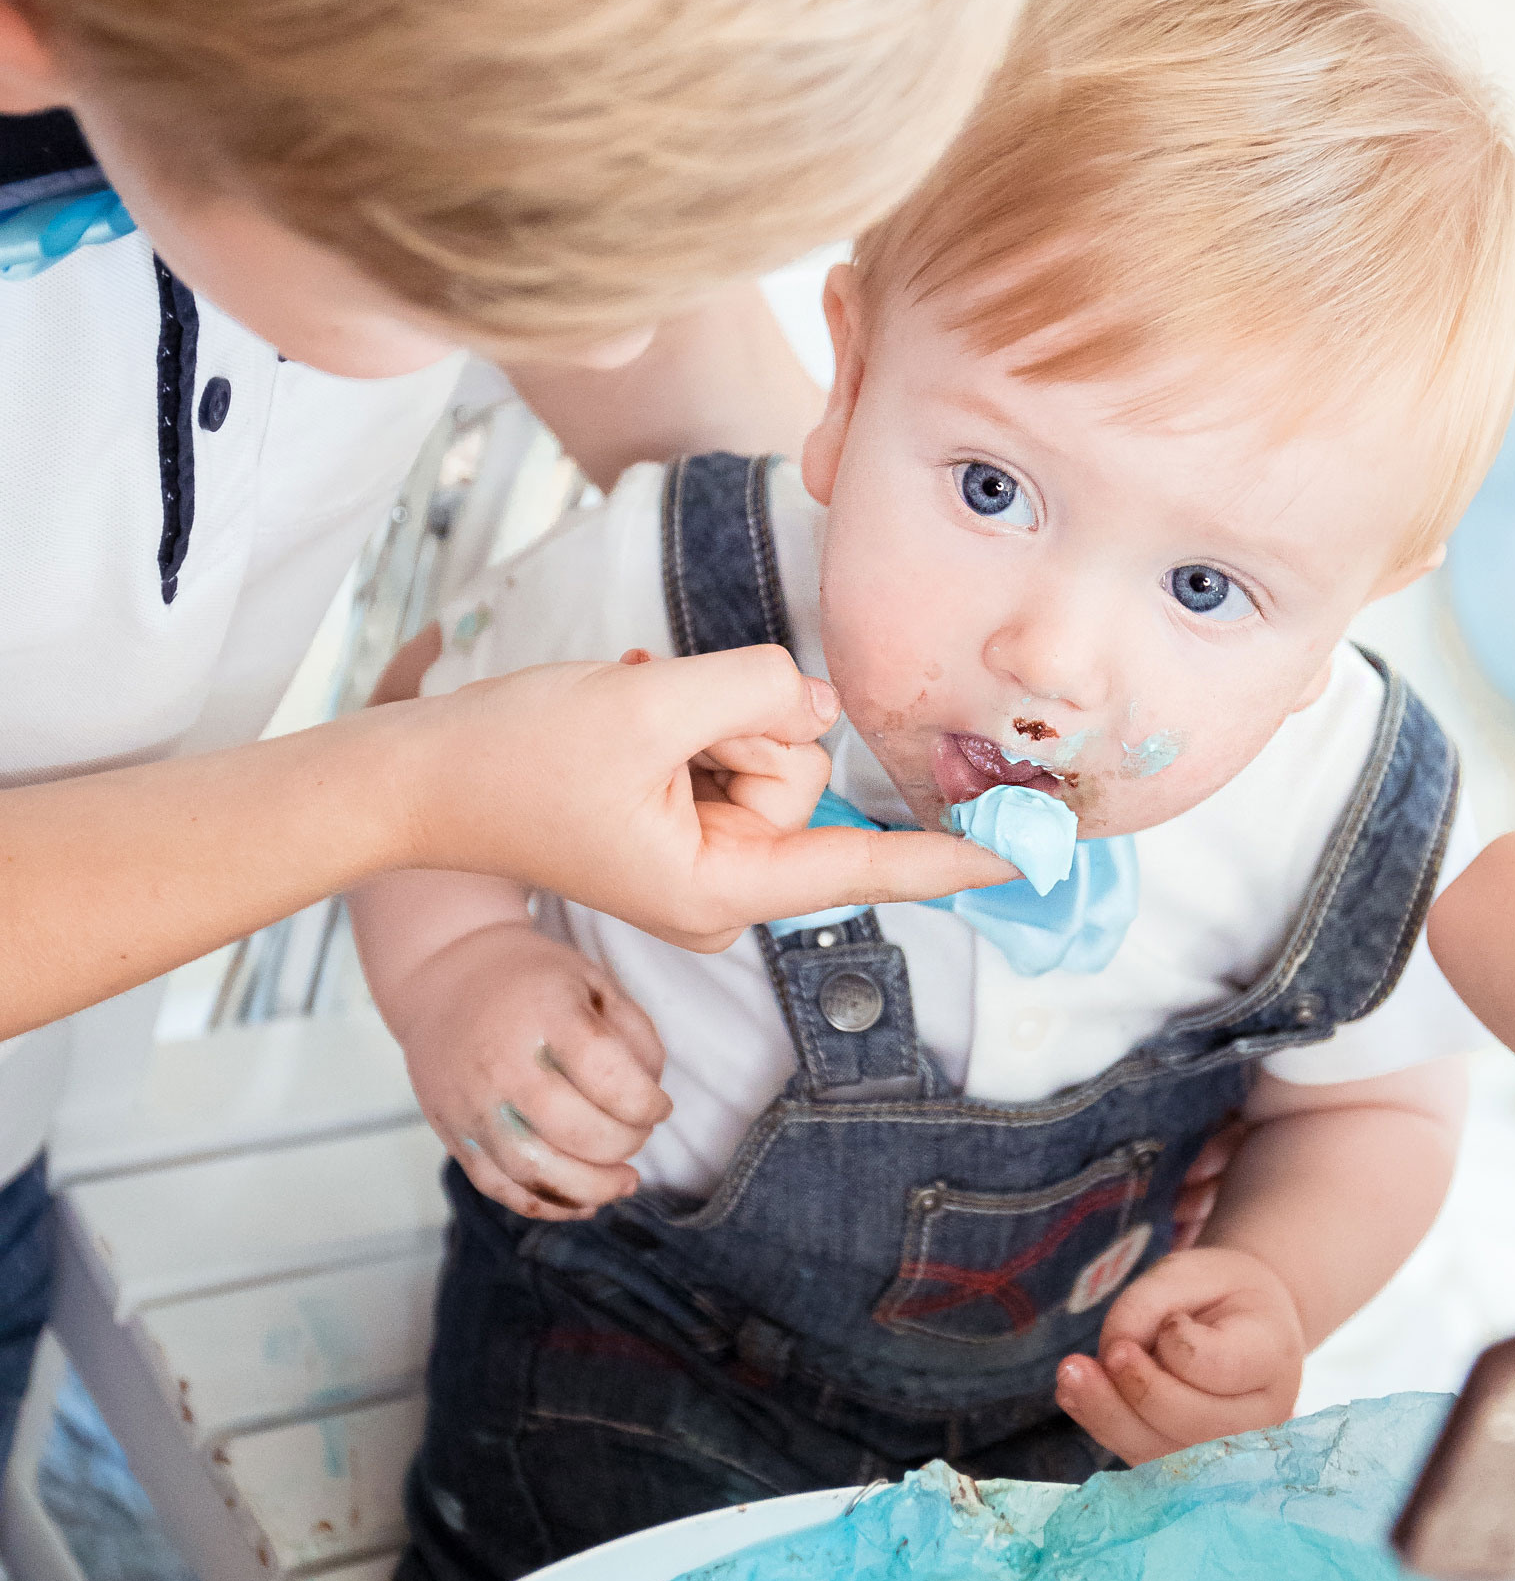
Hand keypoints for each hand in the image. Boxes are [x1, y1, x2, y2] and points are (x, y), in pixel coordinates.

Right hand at [397, 923, 672, 1218]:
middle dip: (626, 1144)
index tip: (659, 1105)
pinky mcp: (453, 1135)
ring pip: (538, 1174)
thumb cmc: (529, 979)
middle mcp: (503, 1065)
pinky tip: (583, 1200)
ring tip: (624, 1182)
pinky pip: (502, 1188)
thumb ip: (634, 1032)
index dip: (648, 1104)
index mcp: (546, 1017)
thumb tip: (650, 1092)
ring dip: (594, 1189)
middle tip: (639, 1133)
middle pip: (578, 1132)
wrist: (442, 975)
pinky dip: (549, 1205)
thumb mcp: (592, 979)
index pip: (610, 1080)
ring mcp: (473, 1105)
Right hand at [399, 643, 1012, 952]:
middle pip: (805, 777)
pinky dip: (687, 718)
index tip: (1029, 858)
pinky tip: (631, 716)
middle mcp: (724, 886)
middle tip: (651, 724)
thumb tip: (816, 700)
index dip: (950, 856)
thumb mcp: (649, 704)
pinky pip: (731, 745)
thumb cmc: (514, 756)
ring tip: (630, 722)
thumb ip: (756, 692)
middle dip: (740, 726)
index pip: (860, 867)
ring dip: (704, 715)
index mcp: (720, 888)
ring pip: (770, 750)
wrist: (418, 778)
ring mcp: (704, 856)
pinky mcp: (686, 822)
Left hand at [1055, 1246, 1305, 1463]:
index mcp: (1272, 1355)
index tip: (1171, 1319)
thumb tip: (1109, 1358)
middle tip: (1103, 1353)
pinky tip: (1075, 1395)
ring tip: (1070, 1374)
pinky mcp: (1190, 1463)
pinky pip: (1142, 1458)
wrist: (1243, 1324)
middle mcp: (1260, 1415)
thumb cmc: (1219, 1292)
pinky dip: (1103, 1426)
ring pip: (1161, 1451)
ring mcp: (1228, 1450)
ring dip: (1108, 1415)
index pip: (1217, 1365)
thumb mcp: (1187, 1271)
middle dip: (1137, 1388)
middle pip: (1190, 1419)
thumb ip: (1147, 1306)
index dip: (1178, 1344)